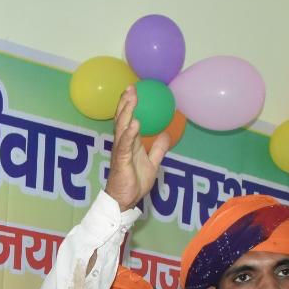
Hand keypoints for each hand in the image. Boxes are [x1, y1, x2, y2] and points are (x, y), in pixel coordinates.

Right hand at [103, 86, 171, 211]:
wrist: (124, 200)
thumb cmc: (134, 182)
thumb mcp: (152, 163)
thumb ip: (158, 148)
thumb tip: (167, 134)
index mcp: (129, 143)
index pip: (128, 120)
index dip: (129, 106)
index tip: (134, 91)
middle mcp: (122, 144)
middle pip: (122, 119)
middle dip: (126, 103)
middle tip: (131, 88)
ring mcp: (121, 152)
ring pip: (122, 128)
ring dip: (126, 113)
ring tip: (131, 99)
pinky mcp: (121, 161)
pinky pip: (125, 145)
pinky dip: (129, 133)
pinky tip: (134, 123)